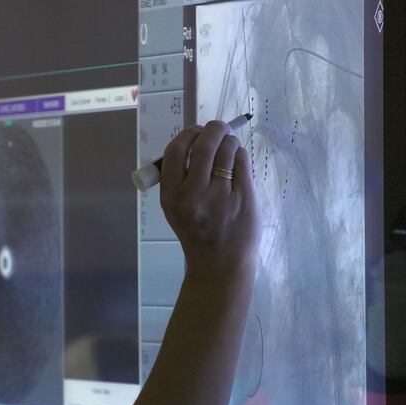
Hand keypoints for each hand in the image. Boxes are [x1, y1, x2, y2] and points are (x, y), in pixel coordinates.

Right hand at [160, 121, 260, 277]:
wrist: (219, 263)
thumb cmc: (196, 231)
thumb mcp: (174, 208)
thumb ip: (179, 178)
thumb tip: (194, 139)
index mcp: (171, 196)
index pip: (176, 151)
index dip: (187, 134)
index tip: (195, 131)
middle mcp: (194, 195)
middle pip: (204, 145)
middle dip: (213, 129)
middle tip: (218, 128)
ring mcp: (221, 196)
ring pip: (227, 150)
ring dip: (229, 141)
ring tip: (229, 146)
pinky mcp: (244, 197)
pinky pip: (242, 161)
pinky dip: (240, 155)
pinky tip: (238, 160)